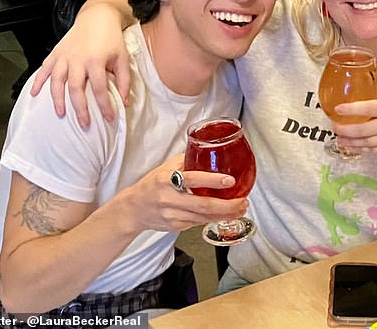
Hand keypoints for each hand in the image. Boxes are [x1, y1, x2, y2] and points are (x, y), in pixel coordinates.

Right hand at [30, 5, 129, 127]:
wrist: (97, 17)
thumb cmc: (111, 39)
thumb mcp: (122, 58)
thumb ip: (124, 81)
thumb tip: (124, 102)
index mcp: (96, 61)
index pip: (99, 89)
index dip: (105, 105)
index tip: (109, 118)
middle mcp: (78, 59)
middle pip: (76, 88)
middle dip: (80, 108)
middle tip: (84, 124)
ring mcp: (65, 56)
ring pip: (57, 80)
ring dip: (57, 98)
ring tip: (61, 113)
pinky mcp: (56, 52)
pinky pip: (44, 68)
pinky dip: (38, 80)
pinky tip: (34, 93)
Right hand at [122, 155, 248, 232]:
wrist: (134, 209)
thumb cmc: (152, 184)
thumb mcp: (166, 167)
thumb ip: (187, 160)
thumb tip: (210, 149)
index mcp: (167, 179)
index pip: (193, 179)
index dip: (213, 180)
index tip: (230, 180)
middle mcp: (169, 199)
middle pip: (203, 205)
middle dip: (227, 206)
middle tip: (242, 201)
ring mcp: (173, 215)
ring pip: (204, 217)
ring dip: (225, 214)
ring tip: (240, 208)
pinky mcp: (176, 226)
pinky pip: (199, 223)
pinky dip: (214, 218)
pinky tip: (226, 214)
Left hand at [332, 100, 376, 156]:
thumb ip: (374, 110)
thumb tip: (350, 111)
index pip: (368, 108)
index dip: (351, 109)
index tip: (338, 109)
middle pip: (363, 129)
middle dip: (346, 130)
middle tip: (335, 128)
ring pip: (365, 142)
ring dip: (350, 141)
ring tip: (339, 138)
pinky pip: (371, 150)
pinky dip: (359, 148)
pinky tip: (352, 145)